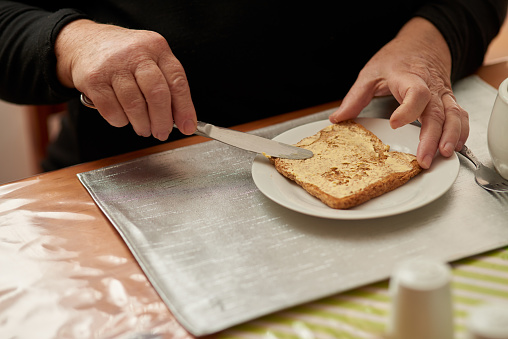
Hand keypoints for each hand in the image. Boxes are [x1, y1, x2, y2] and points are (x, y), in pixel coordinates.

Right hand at [55, 19, 196, 140]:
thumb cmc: (124, 57)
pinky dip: (120, 121)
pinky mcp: (93, 79)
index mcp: (156, 47)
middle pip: (157, 94)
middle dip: (162, 120)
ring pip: (134, 105)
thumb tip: (182, 120)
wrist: (84, 42)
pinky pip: (112, 110)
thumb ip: (167, 85)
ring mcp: (113, 65)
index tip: (187, 127)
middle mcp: (136, 53)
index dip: (184, 108)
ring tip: (143, 128)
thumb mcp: (150, 59)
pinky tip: (123, 118)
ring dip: (142, 124)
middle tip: (162, 133)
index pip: (177, 81)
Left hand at [329, 17, 468, 168]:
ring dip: (450, 136)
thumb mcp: (370, 73)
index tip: (394, 124)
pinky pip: (459, 115)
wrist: (423, 42)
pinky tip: (455, 146)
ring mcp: (442, 94)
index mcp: (408, 78)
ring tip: (443, 154)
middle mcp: (430, 87)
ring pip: (453, 115)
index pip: (415, 92)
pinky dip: (460, 131)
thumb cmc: (397, 58)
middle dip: (431, 137)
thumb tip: (338, 118)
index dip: (408, 109)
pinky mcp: (449, 100)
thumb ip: (355, 97)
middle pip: (436, 112)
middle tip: (424, 158)